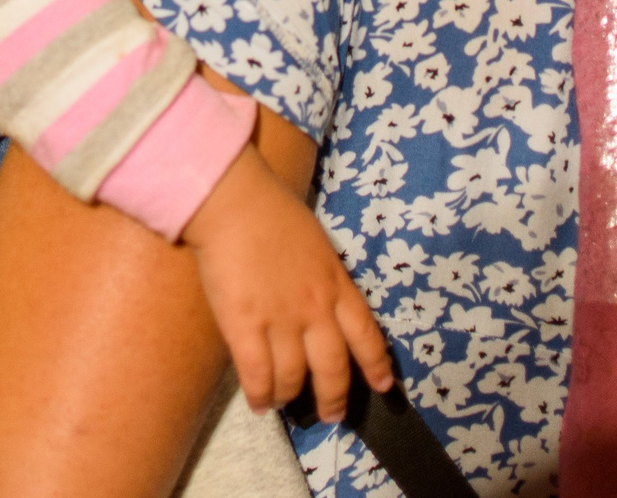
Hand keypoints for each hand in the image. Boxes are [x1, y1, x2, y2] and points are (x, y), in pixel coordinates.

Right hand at [182, 146, 395, 420]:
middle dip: (334, 398)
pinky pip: (257, 374)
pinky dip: (261, 394)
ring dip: (290, 397)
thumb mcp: (318, 244)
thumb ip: (324, 277)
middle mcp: (315, 309)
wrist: (235, 201)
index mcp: (336, 285)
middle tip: (331, 415)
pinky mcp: (245, 325)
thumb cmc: (272, 211)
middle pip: (334, 368)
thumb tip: (321, 302)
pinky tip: (259, 403)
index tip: (381, 386)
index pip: (366, 335)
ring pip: (294, 378)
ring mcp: (281, 320)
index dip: (375, 365)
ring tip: (284, 403)